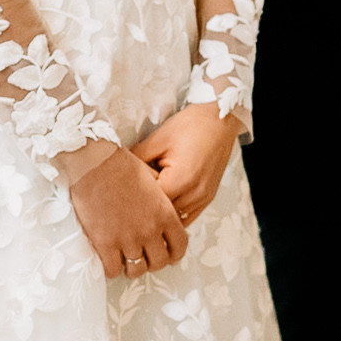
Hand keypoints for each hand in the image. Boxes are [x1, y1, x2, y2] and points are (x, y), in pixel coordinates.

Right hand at [69, 146, 189, 278]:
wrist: (95, 163)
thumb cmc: (121, 165)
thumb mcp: (151, 179)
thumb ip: (160, 198)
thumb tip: (162, 207)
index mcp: (164, 213)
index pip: (179, 246)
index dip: (174, 253)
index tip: (167, 253)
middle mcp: (150, 230)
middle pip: (159, 262)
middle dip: (152, 262)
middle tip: (143, 257)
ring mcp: (128, 239)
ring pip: (137, 270)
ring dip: (132, 268)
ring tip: (125, 260)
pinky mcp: (105, 243)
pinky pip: (113, 270)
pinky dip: (111, 268)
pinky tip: (108, 258)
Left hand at [132, 102, 241, 226]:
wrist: (220, 120)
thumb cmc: (192, 125)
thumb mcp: (159, 138)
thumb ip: (138, 158)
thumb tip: (120, 170)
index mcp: (182, 179)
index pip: (151, 203)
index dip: (137, 198)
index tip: (126, 190)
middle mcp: (195, 194)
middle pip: (163, 216)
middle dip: (148, 209)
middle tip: (133, 199)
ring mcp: (204, 198)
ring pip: (176, 220)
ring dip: (162, 214)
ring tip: (148, 202)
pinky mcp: (208, 197)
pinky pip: (188, 216)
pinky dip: (174, 213)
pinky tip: (164, 202)